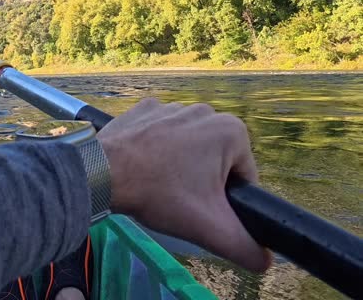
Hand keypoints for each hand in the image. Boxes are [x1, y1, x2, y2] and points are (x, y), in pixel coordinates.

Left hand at [97, 98, 271, 271]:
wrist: (101, 172)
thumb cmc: (159, 194)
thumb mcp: (211, 228)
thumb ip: (245, 247)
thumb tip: (265, 261)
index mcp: (231, 130)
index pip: (243, 177)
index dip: (226, 201)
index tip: (201, 208)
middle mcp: (205, 110)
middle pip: (216, 161)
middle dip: (203, 183)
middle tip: (179, 199)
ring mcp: (171, 106)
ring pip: (188, 148)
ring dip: (179, 167)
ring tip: (159, 185)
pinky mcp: (145, 109)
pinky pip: (161, 136)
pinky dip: (155, 151)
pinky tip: (143, 167)